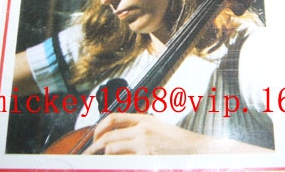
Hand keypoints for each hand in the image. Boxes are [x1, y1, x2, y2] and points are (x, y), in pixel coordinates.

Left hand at [82, 113, 209, 154]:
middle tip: (89, 155)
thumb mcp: (157, 127)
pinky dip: (117, 164)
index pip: (114, 118)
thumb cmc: (177, 142)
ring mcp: (144, 146)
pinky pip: (123, 162)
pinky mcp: (146, 159)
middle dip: (95, 147)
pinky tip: (115, 165)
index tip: (95, 137)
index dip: (100, 127)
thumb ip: (138, 128)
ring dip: (106, 158)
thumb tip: (116, 135)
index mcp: (144, 120)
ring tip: (104, 162)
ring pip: (112, 150)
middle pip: (109, 136)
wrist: (196, 150)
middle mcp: (142, 130)